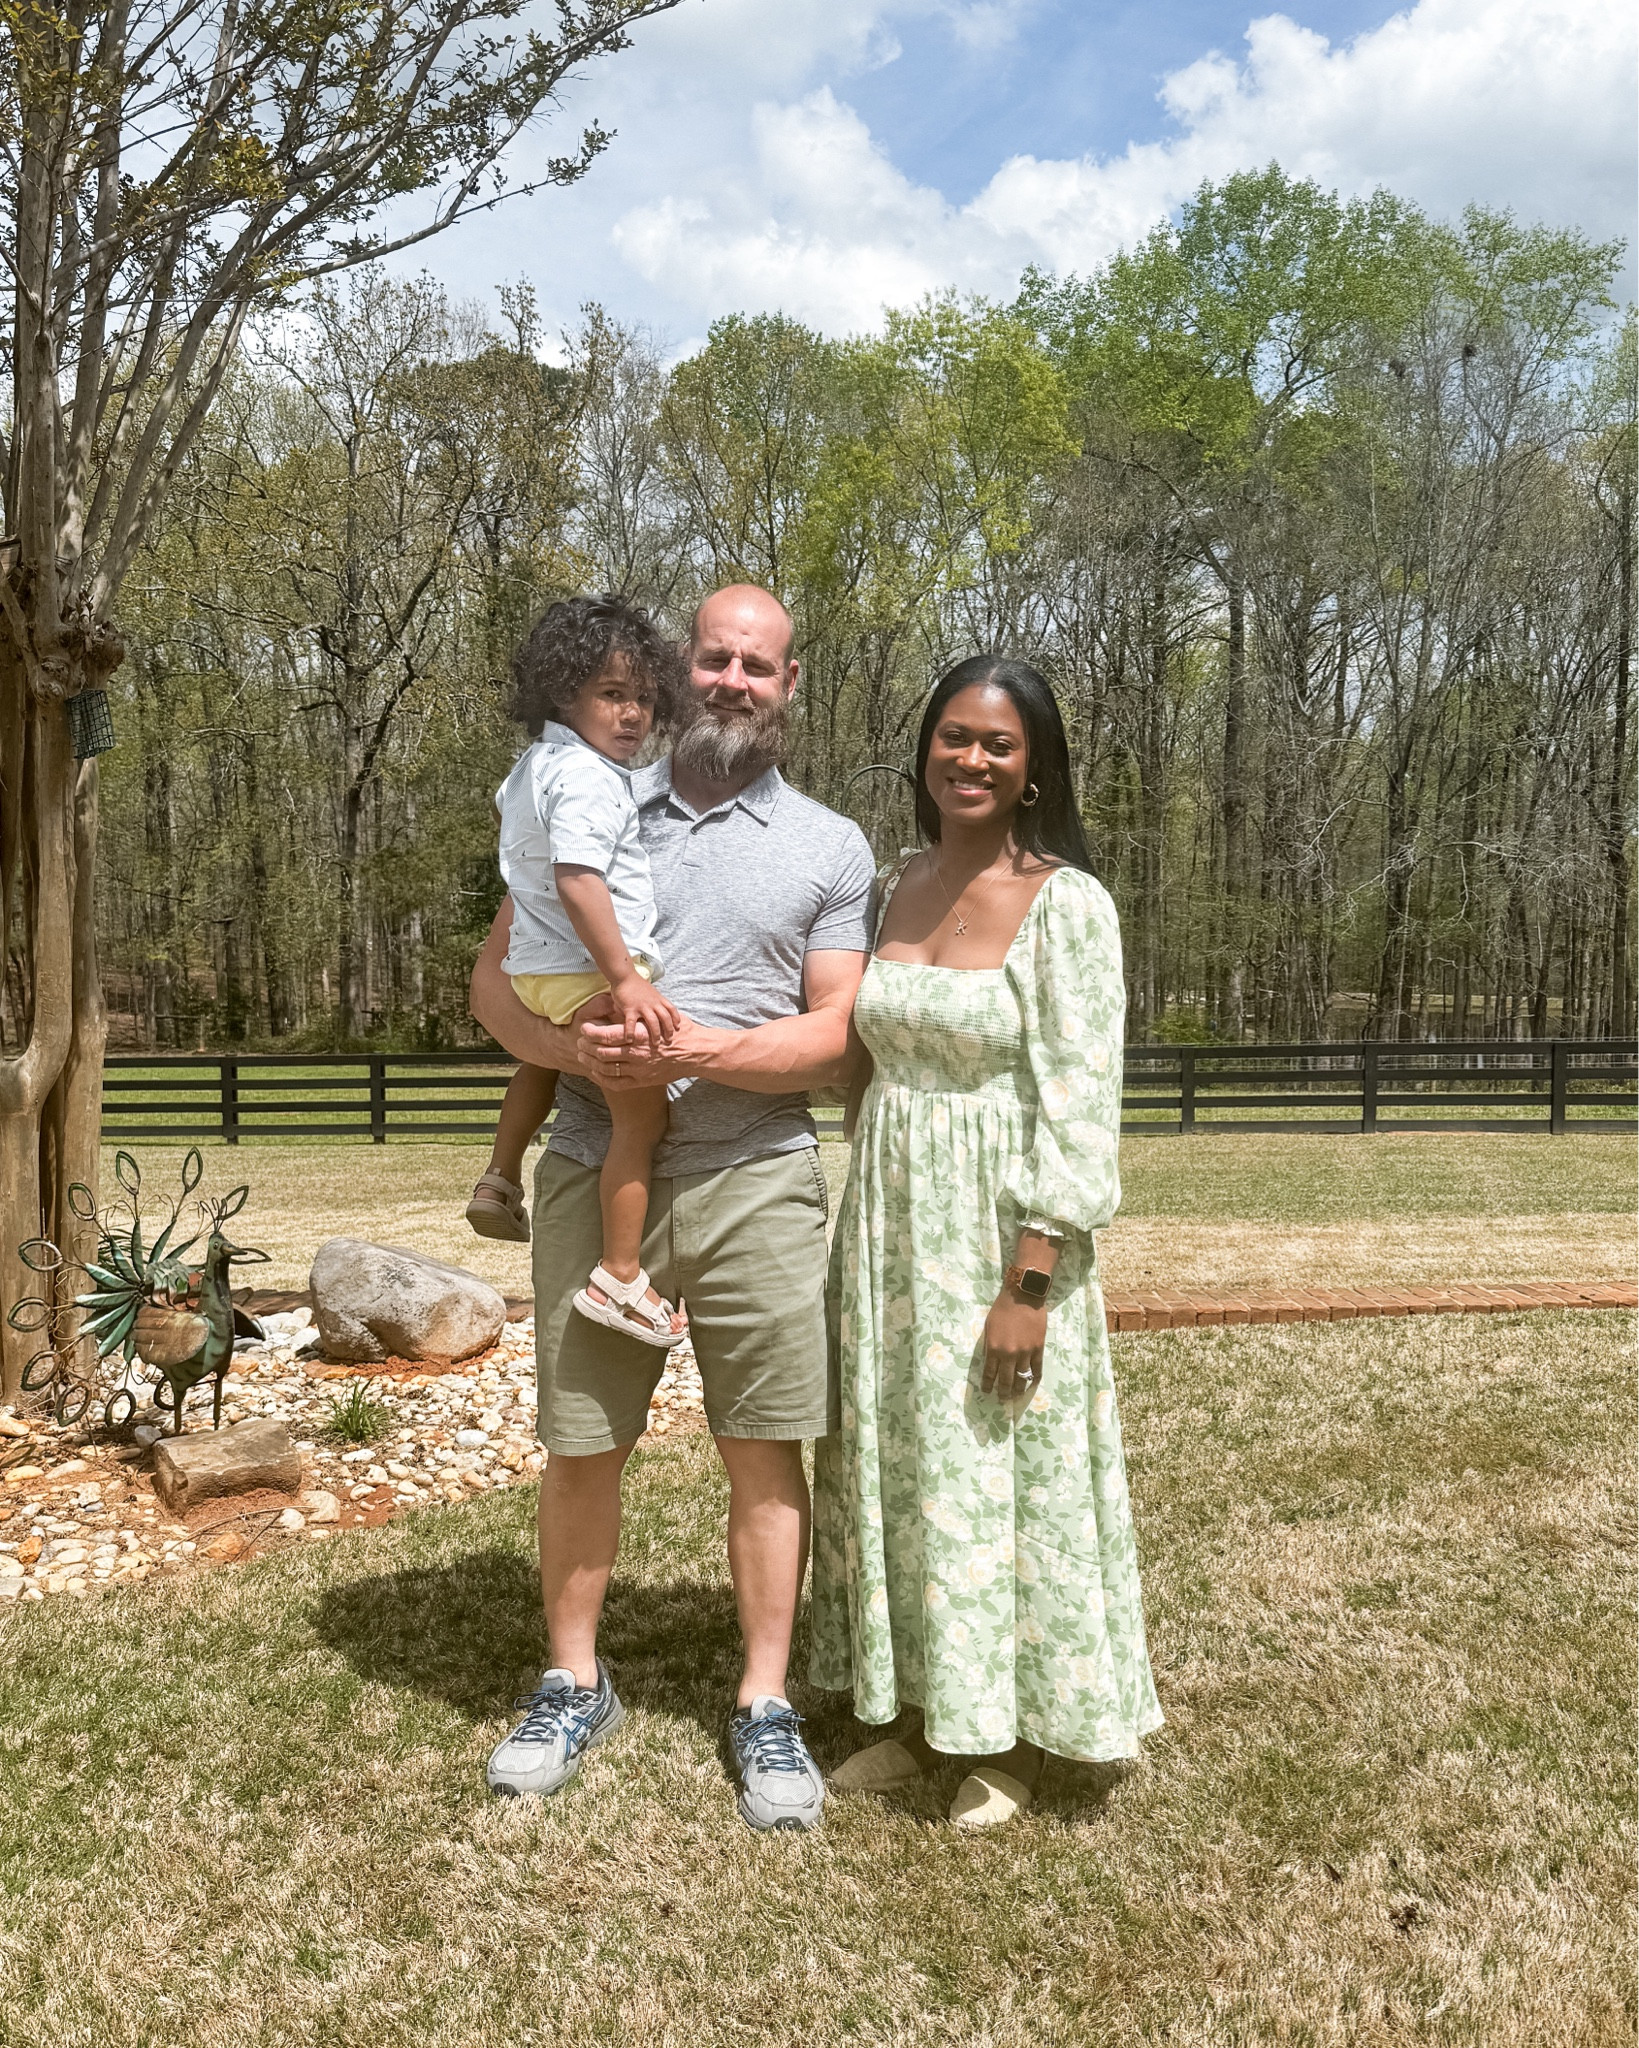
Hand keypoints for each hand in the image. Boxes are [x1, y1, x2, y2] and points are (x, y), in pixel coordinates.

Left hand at [576, 1012, 722, 1089]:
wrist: (697, 1051)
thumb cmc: (678, 1030)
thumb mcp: (657, 1016)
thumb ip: (638, 1015)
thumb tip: (618, 1006)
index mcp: (640, 1035)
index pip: (606, 1034)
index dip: (591, 1032)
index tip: (584, 1029)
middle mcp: (637, 1054)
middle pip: (602, 1052)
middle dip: (586, 1047)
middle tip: (579, 1043)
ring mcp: (639, 1069)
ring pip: (606, 1068)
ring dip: (590, 1062)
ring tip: (582, 1056)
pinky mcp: (643, 1080)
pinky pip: (616, 1083)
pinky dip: (602, 1078)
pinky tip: (595, 1072)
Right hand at [611, 974, 680, 1047]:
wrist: (625, 976)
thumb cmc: (636, 985)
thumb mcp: (651, 992)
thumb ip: (654, 1002)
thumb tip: (657, 1013)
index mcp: (658, 999)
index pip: (672, 1009)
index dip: (676, 1019)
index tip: (678, 1027)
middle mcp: (653, 1003)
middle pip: (665, 1018)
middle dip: (668, 1030)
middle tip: (669, 1040)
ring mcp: (642, 1006)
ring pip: (653, 1022)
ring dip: (655, 1034)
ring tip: (656, 1044)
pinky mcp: (630, 1008)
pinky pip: (631, 1023)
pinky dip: (631, 1032)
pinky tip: (630, 1040)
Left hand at [981, 1288, 1046, 1397]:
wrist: (1023, 1296)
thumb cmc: (1002, 1309)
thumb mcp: (989, 1327)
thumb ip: (990, 1345)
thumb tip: (991, 1360)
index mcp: (994, 1348)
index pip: (989, 1373)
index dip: (988, 1384)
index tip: (986, 1391)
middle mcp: (1009, 1354)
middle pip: (1006, 1380)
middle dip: (1003, 1392)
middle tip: (1002, 1399)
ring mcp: (1025, 1352)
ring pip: (1022, 1377)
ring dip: (1018, 1389)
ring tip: (1016, 1395)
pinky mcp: (1038, 1348)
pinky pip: (1037, 1369)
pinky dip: (1034, 1378)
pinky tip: (1032, 1383)